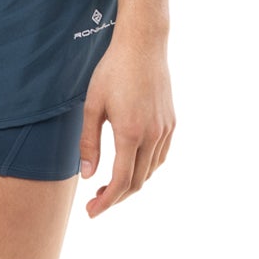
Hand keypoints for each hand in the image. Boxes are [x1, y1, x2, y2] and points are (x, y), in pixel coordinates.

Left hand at [77, 33, 174, 216]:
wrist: (143, 46)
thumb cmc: (112, 72)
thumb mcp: (92, 106)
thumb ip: (88, 143)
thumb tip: (87, 175)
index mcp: (130, 133)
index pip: (120, 181)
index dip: (106, 202)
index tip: (92, 212)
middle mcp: (152, 135)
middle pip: (137, 182)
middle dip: (116, 198)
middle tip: (96, 202)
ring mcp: (165, 130)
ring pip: (150, 172)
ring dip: (131, 184)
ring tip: (109, 186)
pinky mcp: (171, 123)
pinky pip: (160, 157)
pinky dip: (145, 169)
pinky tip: (130, 166)